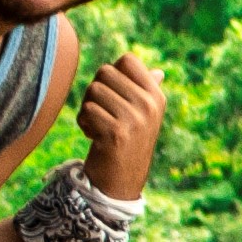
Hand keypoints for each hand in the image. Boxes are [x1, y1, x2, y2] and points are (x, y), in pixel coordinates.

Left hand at [77, 47, 167, 199]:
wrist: (121, 181)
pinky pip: (87, 110)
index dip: (112, 74)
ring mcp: (134, 119)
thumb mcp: (143, 116)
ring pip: (93, 90)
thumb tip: (158, 72)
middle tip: (102, 113)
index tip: (113, 95)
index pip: (127, 60)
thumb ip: (147, 92)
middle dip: (95, 91)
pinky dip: (83, 123)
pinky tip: (93, 136)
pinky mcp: (116, 133)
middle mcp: (149, 105)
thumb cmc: (128, 143)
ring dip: (87, 108)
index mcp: (156, 96)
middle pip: (105, 72)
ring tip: (98, 125)